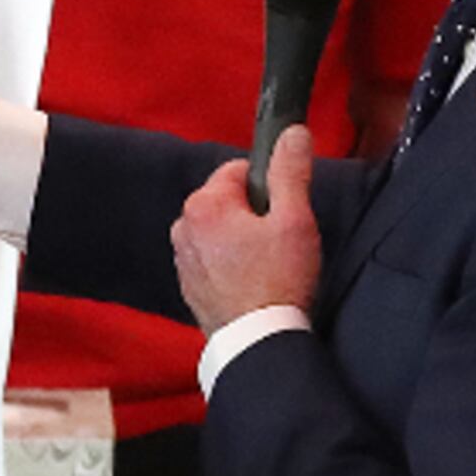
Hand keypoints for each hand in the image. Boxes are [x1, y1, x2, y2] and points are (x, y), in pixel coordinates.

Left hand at [171, 125, 324, 331]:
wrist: (257, 341)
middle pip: (226, 200)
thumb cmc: (278, 280)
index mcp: (204, 204)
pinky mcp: (187, 284)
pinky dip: (229, 263)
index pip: (238, 170)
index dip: (268, 187)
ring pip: (219, 229)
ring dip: (240, 238)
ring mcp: (182, 258)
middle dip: (252, 213)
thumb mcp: (294, 220)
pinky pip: (211, 257)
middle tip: (278, 242)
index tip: (283, 212)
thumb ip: (290, 172)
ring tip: (266, 265)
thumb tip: (292, 133)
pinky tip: (251, 281)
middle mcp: (182, 227)